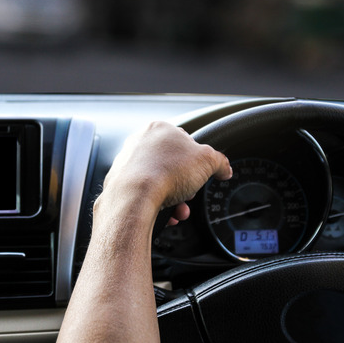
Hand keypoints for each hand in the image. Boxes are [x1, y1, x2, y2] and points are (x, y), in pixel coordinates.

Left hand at [96, 121, 232, 225]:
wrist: (134, 198)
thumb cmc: (165, 173)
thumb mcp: (207, 162)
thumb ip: (220, 162)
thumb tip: (224, 168)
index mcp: (159, 128)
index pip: (185, 140)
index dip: (197, 160)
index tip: (202, 173)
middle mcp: (139, 142)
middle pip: (172, 164)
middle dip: (185, 184)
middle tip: (189, 194)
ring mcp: (126, 162)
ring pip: (158, 181)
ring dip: (173, 197)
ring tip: (178, 209)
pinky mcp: (118, 183)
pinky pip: (143, 193)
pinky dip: (155, 204)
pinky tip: (164, 214)